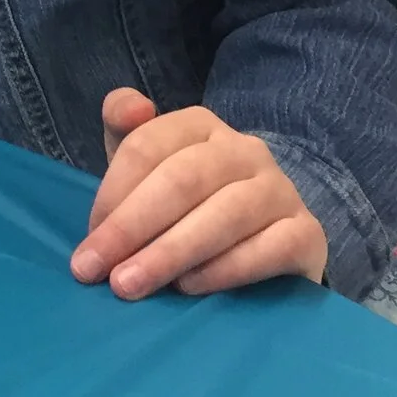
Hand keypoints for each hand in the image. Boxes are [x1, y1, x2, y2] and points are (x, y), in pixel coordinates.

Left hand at [69, 89, 327, 297]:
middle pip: (182, 180)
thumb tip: (127, 108)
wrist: (265, 243)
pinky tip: (190, 288)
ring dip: (171, 252)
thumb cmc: (188, 205)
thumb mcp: (150, 166)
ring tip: (131, 284)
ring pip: (225, 214)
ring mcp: (281, 190)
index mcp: (200, 125)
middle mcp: (245, 150)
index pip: (147, 147)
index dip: (112, 195)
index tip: (88, 242)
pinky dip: (226, 269)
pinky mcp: (308, 234)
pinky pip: (270, 248)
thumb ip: (125, 131)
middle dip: (132, 227)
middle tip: (96, 272)